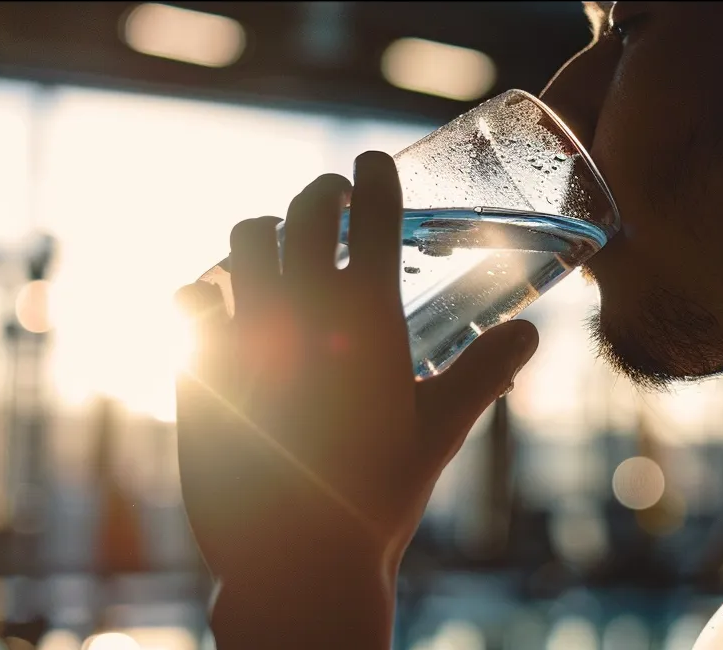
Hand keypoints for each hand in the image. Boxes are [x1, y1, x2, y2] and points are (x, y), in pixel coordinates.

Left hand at [174, 152, 538, 642]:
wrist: (294, 557)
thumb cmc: (376, 498)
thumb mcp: (439, 432)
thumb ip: (483, 374)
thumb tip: (530, 335)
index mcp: (369, 317)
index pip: (374, 213)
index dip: (374, 175)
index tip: (372, 164)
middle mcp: (304, 309)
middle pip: (304, 211)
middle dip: (322, 194)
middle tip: (331, 199)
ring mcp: (245, 332)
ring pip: (243, 242)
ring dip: (264, 232)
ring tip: (275, 243)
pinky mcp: (198, 363)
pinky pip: (192, 299)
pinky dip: (209, 291)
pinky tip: (220, 302)